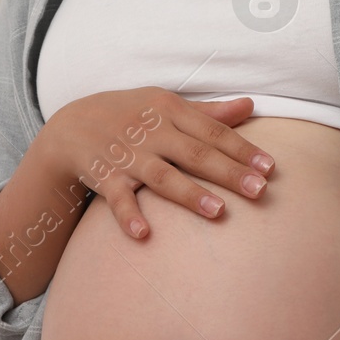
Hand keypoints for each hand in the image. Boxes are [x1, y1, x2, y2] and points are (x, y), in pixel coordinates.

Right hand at [38, 88, 275, 239]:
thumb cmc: (128, 115)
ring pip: (163, 176)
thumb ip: (208, 111)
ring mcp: (127, 156)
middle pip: (196, 154)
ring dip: (190, 194)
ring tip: (219, 212)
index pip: (213, 132)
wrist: (69, 126)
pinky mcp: (104, 177)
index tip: (271, 168)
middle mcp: (151, 132)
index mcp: (169, 111)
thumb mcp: (165, 105)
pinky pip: (118, 199)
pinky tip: (145, 234)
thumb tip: (250, 106)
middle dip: (229, 172)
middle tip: (260, 191)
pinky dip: (129, 216)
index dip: (243, 149)